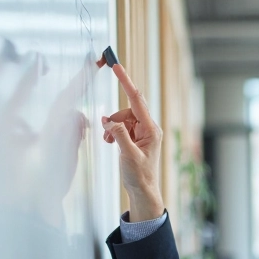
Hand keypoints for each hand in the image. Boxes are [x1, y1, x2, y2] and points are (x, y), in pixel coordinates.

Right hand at [97, 56, 165, 220]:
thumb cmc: (139, 176)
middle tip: (107, 135)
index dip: (126, 82)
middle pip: (127, 110)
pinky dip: (113, 132)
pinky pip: (121, 127)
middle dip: (114, 119)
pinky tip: (110, 142)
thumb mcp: (128, 155)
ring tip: (108, 142)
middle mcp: (148, 128)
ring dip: (112, 128)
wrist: (143, 192)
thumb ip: (119, 134)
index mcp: (151, 129)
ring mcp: (142, 133)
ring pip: (122, 119)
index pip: (136, 100)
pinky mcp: (136, 139)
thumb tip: (109, 120)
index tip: (117, 67)